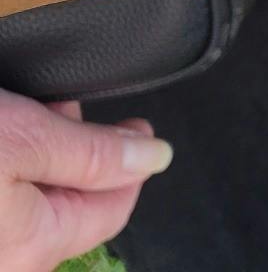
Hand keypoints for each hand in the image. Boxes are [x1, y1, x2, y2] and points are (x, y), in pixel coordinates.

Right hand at [0, 95, 168, 271]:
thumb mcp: (26, 140)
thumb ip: (93, 154)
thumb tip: (155, 157)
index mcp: (33, 247)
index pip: (112, 211)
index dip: (131, 161)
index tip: (136, 126)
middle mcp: (7, 260)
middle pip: (68, 203)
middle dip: (78, 150)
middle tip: (68, 108)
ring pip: (31, 198)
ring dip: (40, 154)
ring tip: (29, 114)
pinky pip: (3, 202)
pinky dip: (12, 163)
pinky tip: (5, 131)